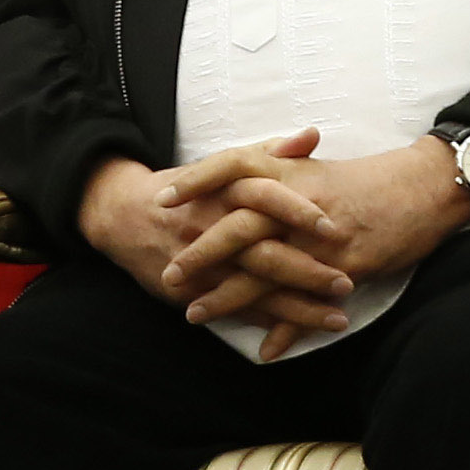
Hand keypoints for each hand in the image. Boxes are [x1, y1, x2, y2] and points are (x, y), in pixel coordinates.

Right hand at [81, 130, 357, 358]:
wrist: (122, 215)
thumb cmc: (187, 190)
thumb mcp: (223, 165)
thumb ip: (270, 152)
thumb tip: (313, 135)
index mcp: (222, 191)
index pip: (264, 197)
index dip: (298, 212)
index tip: (334, 228)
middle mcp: (212, 227)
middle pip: (262, 251)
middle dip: (306, 271)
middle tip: (346, 283)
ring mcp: (202, 263)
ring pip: (254, 290)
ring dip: (297, 307)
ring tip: (338, 319)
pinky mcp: (193, 290)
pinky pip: (235, 311)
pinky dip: (267, 324)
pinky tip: (300, 334)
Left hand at [155, 134, 469, 358]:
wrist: (425, 187)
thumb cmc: (368, 179)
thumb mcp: (316, 168)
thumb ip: (277, 169)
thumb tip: (238, 177)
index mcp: (289, 173)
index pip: (231, 167)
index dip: (195, 182)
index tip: (163, 200)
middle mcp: (299, 204)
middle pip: (238, 227)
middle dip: (200, 254)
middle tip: (168, 275)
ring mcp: (321, 239)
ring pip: (266, 271)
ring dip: (229, 297)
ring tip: (195, 315)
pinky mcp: (347, 266)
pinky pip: (308, 301)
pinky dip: (287, 327)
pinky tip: (264, 349)